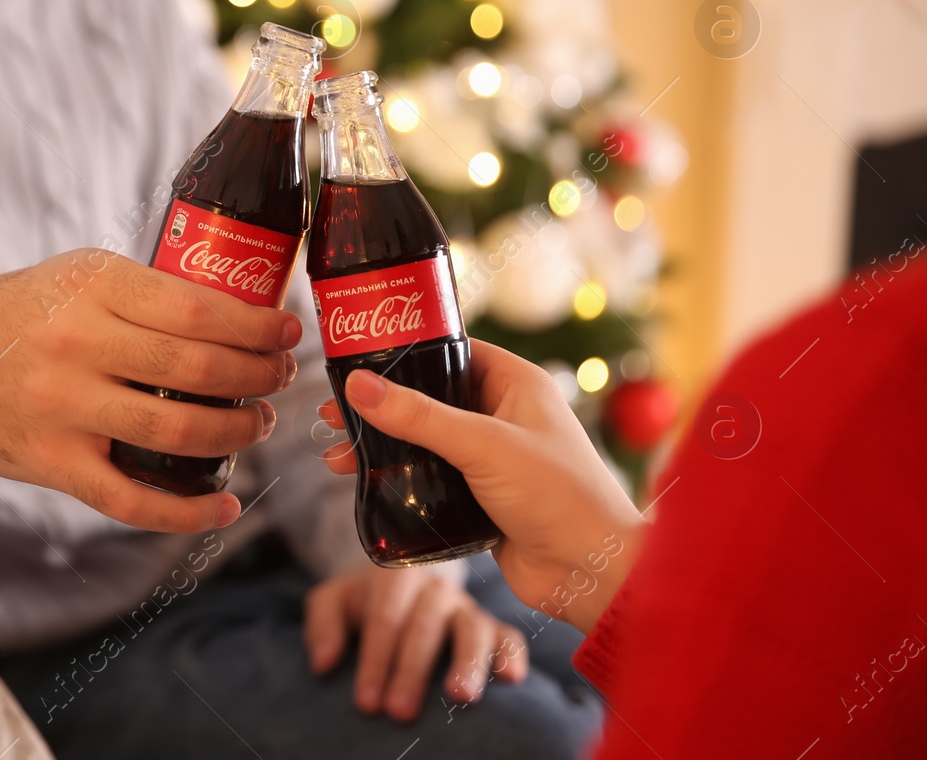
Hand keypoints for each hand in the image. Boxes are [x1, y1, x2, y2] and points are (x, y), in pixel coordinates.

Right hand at [0, 248, 301, 532]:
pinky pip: (131, 498)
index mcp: (91, 287)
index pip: (196, 308)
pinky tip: (224, 506)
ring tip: (256, 423)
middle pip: (198, 367)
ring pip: (176, 428)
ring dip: (235, 431)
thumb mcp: (74, 275)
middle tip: (279, 377)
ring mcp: (63, 408)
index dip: (254, 326)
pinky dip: (186, 511)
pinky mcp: (50, 462)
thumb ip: (140, 293)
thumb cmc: (12, 312)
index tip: (285, 331)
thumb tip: (231, 314)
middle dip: (258, 376)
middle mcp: (78, 345)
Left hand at [304, 565, 526, 720]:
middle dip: (411, 670)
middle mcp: (435, 590)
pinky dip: (512, 655)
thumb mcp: (334, 600)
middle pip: (425, 626)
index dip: (376, 660)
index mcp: (396, 576)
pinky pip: (509, 636)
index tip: (366, 702)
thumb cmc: (366, 600)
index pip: (386, 618)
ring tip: (459, 697)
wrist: (405, 580)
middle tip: (399, 712)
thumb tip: (323, 663)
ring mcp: (467, 607)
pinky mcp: (493, 627)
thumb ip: (322, 623)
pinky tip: (513, 680)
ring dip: (467, 662)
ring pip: (472, 628)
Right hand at [320, 341, 644, 633]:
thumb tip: (359, 386)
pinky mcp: (480, 497)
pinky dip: (398, 480)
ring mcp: (492, 458)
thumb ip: (419, 416)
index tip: (357, 360)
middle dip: (381, 408)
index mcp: (516, 384)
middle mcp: (504, 415)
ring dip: (382, 447)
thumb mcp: (483, 446)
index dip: (404, 353)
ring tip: (337, 457)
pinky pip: (429, 479)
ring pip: (424, 442)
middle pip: (429, 398)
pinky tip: (364, 484)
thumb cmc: (559, 497)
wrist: (593, 574)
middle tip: (334, 415)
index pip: (452, 351)